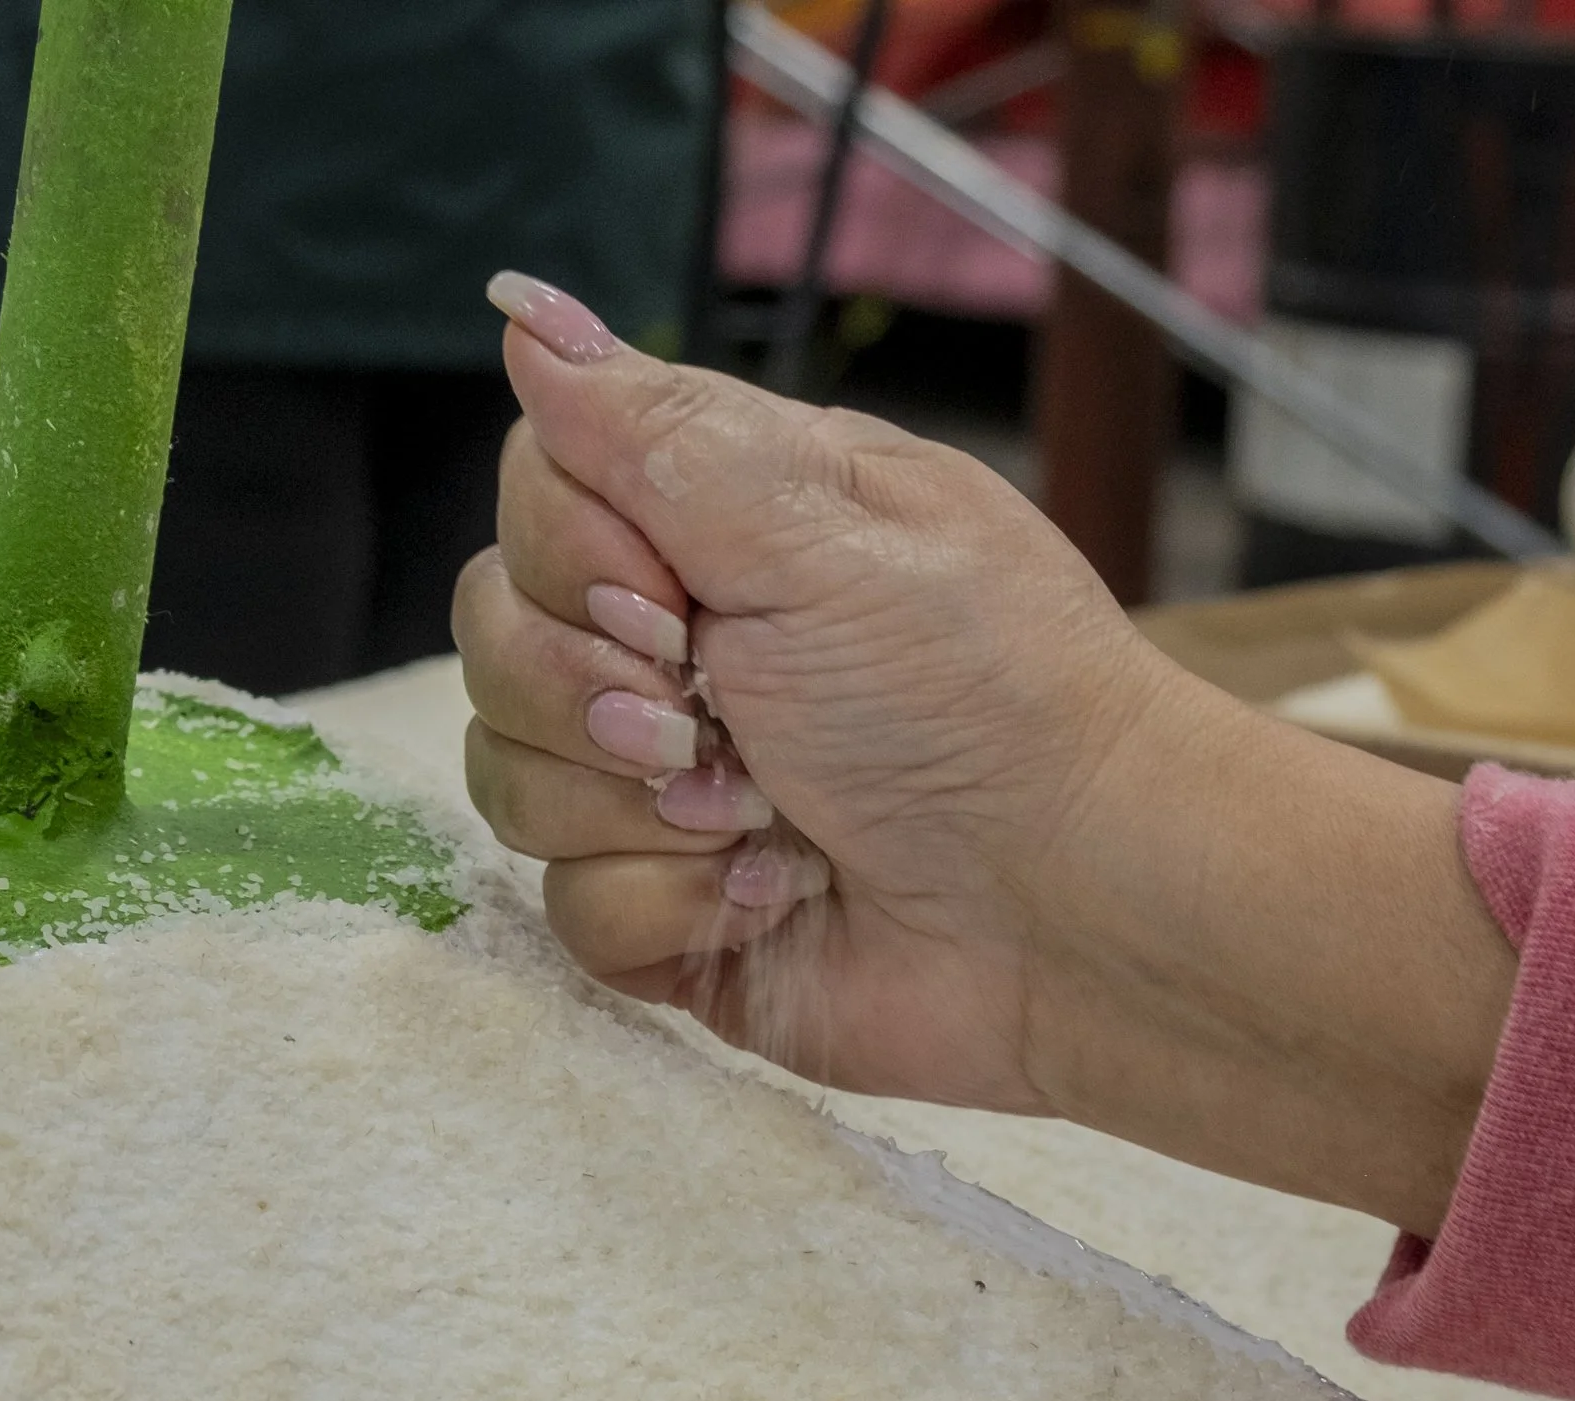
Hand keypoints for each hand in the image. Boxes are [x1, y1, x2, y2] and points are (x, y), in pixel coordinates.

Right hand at [457, 274, 1515, 1232]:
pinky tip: (771, 896)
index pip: (538, 491)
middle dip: (589, 692)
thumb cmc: (984, 695)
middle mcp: (683, 648)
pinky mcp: (672, 915)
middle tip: (711, 719)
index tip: (671, 597)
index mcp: (726, 528)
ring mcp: (668, 788)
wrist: (1076, 906)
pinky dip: (668, 907)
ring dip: (634, 807)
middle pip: (498, 633)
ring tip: (762, 818)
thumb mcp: (818, 527)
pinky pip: (566, 908)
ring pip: (508, 776)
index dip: (573, 553)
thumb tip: (522, 310)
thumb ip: (652, 427)